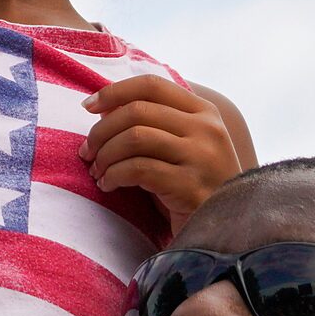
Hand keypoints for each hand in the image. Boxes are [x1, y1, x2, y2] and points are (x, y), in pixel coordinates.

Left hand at [82, 76, 245, 230]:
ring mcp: (201, 156)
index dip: (114, 92)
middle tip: (87, 151)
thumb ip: (155, 124)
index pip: (152, 85)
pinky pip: (138, 169)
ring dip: (105, 155)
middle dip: (102, 130)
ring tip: (97, 171)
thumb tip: (103, 109)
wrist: (226, 229)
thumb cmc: (194, 186)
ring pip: (135, 137)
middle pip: (137, 111)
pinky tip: (108, 186)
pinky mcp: (190, 186)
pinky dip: (114, 175)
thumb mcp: (184, 146)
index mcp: (204, 112)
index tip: (88, 106)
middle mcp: (206, 129)